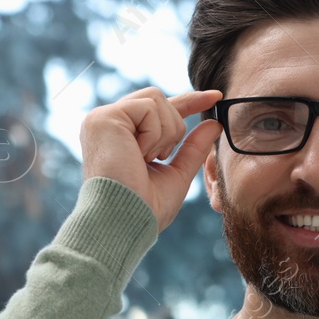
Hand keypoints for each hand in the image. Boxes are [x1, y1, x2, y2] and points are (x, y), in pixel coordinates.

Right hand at [79, 86, 223, 231]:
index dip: (188, 101)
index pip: (157, 110)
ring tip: (147, 159)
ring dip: (165, 133)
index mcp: (122, 136)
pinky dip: (155, 134)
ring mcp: (103, 119)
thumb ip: (193, 148)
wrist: (125, 221)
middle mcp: (109, 123)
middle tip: (161, 157)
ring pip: (157, 99)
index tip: (216, 96)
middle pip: (160, 99)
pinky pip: (148, 108)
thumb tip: (215, 123)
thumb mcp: (177, 174)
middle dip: (175, 127)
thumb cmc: (146, 208)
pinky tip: (140, 154)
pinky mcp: (103, 118)